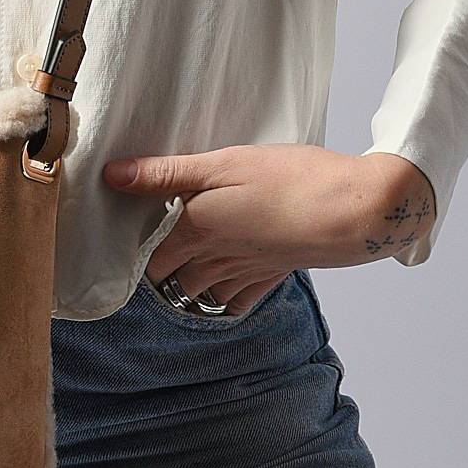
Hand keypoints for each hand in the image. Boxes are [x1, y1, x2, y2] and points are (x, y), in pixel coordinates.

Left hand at [102, 143, 435, 313]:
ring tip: (171, 263)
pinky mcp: (271, 276)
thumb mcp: (223, 164)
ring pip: (197, 294)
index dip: (125, 250)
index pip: (143, 257)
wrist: (355, 213)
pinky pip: (234, 303)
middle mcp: (214, 260)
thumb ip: (166, 173)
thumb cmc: (290, 179)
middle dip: (149, 270)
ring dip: (181, 285)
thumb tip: (112, 175)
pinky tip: (216, 285)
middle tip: (138, 247)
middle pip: (166, 280)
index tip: (114, 236)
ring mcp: (244, 272)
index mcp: (195, 230)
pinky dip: (219, 300)